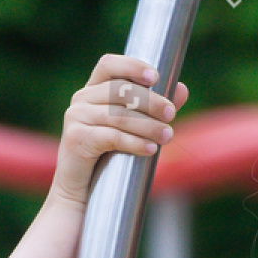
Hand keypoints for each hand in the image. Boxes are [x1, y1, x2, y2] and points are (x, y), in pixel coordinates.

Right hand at [49, 54, 190, 208]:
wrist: (81, 191)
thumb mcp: (134, 128)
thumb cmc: (110, 156)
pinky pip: (111, 137)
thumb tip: (182, 88)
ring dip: (148, 126)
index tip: (155, 76)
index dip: (131, 65)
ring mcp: (76, 117)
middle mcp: (81, 99)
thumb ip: (155, 108)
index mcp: (93, 90)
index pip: (109, 65)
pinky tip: (151, 150)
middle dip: (151, 101)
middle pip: (120, 90)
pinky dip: (134, 143)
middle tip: (172, 114)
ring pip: (119, 115)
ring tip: (168, 136)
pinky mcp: (76, 138)